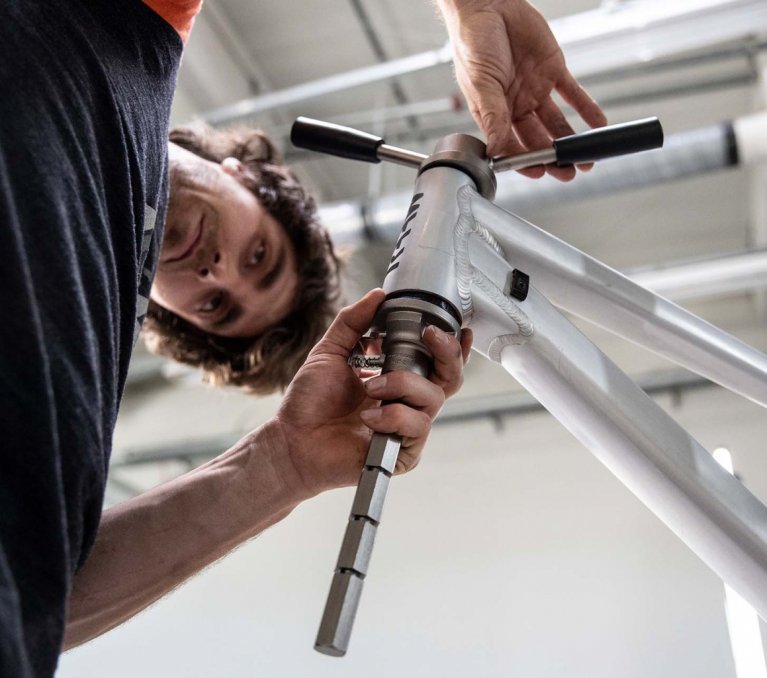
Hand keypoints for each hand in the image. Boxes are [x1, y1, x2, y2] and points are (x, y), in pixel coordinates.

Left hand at [271, 289, 470, 498]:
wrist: (292, 440)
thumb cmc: (309, 403)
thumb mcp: (330, 352)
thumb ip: (353, 322)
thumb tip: (377, 295)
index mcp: (396, 379)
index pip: (436, 363)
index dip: (453, 347)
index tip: (454, 327)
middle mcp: (407, 402)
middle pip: (450, 378)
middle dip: (447, 353)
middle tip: (428, 336)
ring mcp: (407, 428)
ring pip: (433, 398)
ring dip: (402, 385)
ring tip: (369, 388)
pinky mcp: (403, 453)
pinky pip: (417, 426)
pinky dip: (393, 416)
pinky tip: (368, 418)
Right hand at [438, 0, 606, 179]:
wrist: (489, 5)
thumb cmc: (473, 43)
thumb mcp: (480, 84)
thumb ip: (492, 117)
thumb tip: (495, 149)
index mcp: (494, 113)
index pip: (512, 145)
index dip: (527, 161)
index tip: (541, 173)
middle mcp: (516, 105)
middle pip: (538, 139)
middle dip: (553, 158)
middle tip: (568, 173)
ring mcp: (535, 89)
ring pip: (557, 122)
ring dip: (571, 141)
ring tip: (586, 159)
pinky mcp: (552, 70)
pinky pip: (573, 94)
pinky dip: (587, 109)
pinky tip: (598, 124)